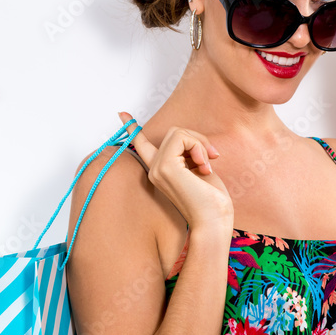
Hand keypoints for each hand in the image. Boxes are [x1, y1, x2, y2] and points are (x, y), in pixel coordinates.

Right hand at [117, 112, 233, 230]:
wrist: (213, 220)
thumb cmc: (212, 200)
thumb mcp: (199, 169)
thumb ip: (190, 153)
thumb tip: (191, 138)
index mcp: (161, 171)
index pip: (141, 146)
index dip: (132, 129)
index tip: (122, 113)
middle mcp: (155, 169)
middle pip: (174, 132)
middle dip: (197, 139)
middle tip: (212, 157)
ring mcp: (158, 168)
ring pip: (178, 132)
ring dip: (199, 144)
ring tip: (208, 164)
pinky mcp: (166, 166)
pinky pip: (182, 137)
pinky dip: (198, 146)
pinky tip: (205, 166)